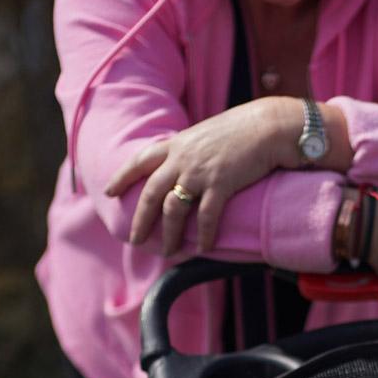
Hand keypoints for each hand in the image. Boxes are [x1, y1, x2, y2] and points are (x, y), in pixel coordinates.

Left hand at [104, 97, 349, 255]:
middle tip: (135, 239)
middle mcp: (182, 159)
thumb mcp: (207, 133)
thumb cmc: (243, 128)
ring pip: (174, 209)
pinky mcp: (221, 185)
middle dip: (140, 219)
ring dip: (169, 234)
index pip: (140, 161)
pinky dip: (202, 235)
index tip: (109, 191)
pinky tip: (201, 248)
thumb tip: (186, 163)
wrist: (267, 125)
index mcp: (177, 144)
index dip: (122, 177)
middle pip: (151, 193)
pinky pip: (206, 217)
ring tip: (168, 251)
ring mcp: (200, 172)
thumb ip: (192, 149)